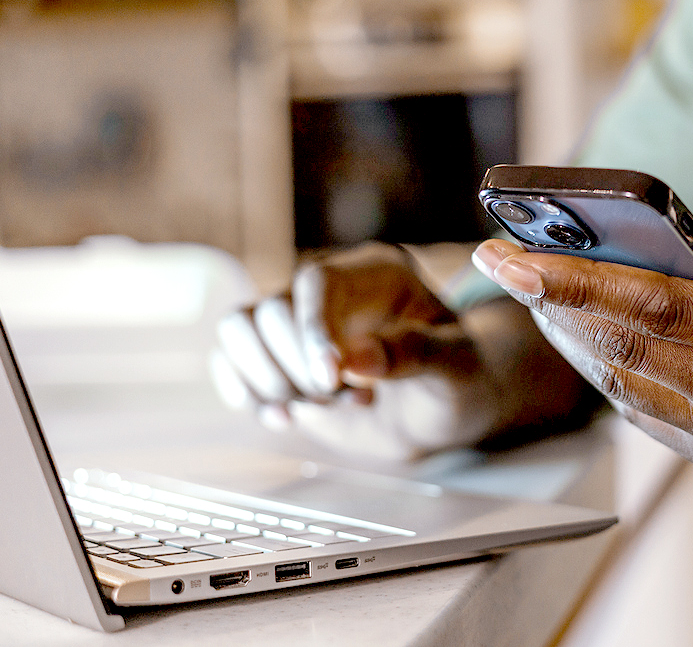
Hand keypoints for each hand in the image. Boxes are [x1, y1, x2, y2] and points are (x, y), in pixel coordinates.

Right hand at [209, 242, 586, 459]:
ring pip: (239, 327)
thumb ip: (414, 354)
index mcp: (378, 274)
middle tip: (341, 398)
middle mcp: (332, 289)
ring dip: (268, 379)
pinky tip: (286, 419)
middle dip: (296, 368)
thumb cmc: (461, 379)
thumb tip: (355, 357)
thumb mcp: (457, 367)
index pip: (319, 283)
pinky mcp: (279, 357)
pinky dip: (246, 392)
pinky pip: (231, 358)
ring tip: (320, 405)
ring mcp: (300, 322)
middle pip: (270, 309)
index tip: (329, 380)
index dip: (313, 331)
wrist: (448, 408)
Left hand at [471, 171, 692, 488]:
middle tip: (496, 259)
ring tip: (529, 288)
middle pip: (626, 347)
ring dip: (570, 335)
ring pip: (626, 384)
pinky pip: (647, 412)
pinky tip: (580, 332)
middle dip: (551, 302)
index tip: (515, 254)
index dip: (579, 279)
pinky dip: (607, 369)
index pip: (661, 308)